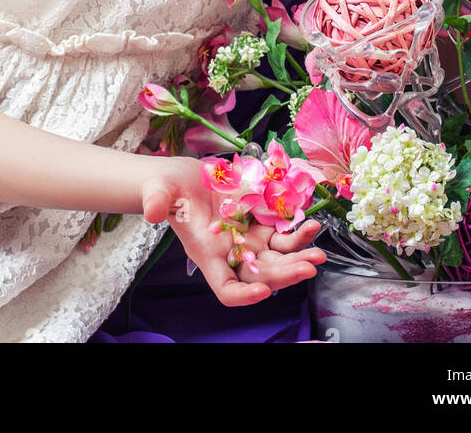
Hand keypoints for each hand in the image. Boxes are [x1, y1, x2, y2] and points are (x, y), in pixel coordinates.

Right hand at [141, 156, 326, 306]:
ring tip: (318, 251)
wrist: (182, 174)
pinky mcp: (261, 218)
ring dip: (299, 255)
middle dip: (287, 273)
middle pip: (263, 274)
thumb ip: (155, 201)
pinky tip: (311, 223)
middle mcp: (232, 252)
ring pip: (279, 255)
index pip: (227, 288)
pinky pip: (284, 230)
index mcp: (208, 255)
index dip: (245, 295)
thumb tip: (151, 212)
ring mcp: (249, 236)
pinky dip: (299, 231)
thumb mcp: (158, 191)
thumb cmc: (167, 188)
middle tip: (309, 266)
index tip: (262, 289)